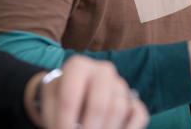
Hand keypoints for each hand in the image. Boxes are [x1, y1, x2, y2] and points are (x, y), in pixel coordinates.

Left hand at [25, 56, 148, 128]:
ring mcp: (120, 83)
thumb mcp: (50, 102)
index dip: (64, 122)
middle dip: (88, 128)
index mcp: (78, 67)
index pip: (69, 98)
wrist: (73, 92)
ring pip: (118, 110)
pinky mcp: (133, 98)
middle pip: (98, 104)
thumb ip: (57, 115)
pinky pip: (139, 114)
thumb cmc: (60, 98)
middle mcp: (102, 70)